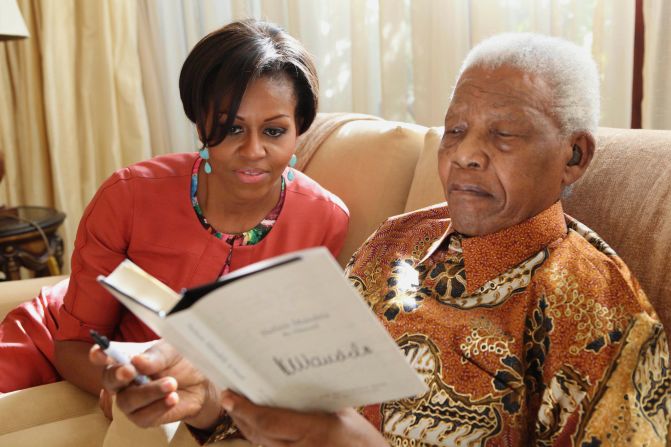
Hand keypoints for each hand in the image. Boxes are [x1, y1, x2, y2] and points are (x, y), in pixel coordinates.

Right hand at [89, 340, 223, 428]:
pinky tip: (172, 398)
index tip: (100, 352)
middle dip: (118, 375)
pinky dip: (159, 406)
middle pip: (109, 379)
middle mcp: (124, 379)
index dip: (99, 354)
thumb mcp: (172, 352)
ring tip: (172, 383)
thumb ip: (155, 357)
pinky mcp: (142, 417)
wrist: (201, 383)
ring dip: (149, 392)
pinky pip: (143, 416)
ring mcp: (131, 399)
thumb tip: (138, 361)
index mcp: (127, 357)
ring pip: (127, 400)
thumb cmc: (181, 362)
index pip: (105, 356)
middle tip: (130, 371)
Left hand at [220, 390, 387, 446]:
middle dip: (240, 415)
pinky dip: (259, 438)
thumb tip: (291, 384)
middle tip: (229, 395)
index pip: (268, 419)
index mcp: (314, 430)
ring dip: (246, 426)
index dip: (244, 408)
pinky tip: (255, 426)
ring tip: (236, 407)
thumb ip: (317, 403)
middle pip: (258, 433)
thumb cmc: (364, 442)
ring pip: (261, 445)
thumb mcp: (344, 415)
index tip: (229, 395)